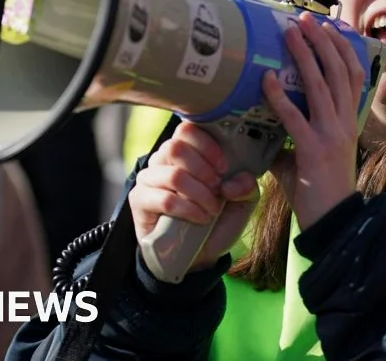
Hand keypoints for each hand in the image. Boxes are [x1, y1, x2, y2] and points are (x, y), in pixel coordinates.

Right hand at [128, 121, 259, 273]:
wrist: (198, 256)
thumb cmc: (217, 220)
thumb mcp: (242, 202)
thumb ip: (246, 186)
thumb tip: (235, 180)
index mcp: (186, 152)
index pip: (187, 130)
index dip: (207, 146)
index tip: (223, 168)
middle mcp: (163, 160)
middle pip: (176, 147)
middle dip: (203, 170)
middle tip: (217, 189)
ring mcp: (148, 179)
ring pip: (173, 175)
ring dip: (199, 194)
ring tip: (212, 209)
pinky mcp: (139, 200)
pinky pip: (164, 199)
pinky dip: (188, 209)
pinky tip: (201, 218)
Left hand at [262, 11, 366, 229]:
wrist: (334, 223)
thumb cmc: (319, 191)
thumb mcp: (310, 155)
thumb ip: (292, 137)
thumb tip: (266, 125)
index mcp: (348, 121)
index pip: (352, 76)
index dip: (342, 49)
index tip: (329, 27)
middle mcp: (344, 123)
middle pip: (338, 71)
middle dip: (322, 41)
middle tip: (304, 19)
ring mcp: (331, 135)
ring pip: (321, 85)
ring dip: (305, 55)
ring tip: (291, 32)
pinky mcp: (313, 151)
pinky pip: (294, 117)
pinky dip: (279, 96)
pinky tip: (266, 79)